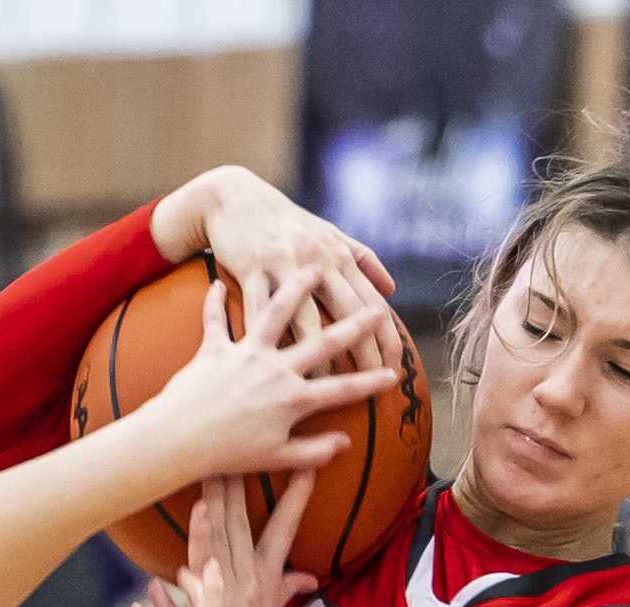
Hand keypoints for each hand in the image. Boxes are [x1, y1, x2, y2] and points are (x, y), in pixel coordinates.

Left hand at [128, 267, 396, 490]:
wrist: (179, 439)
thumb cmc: (227, 455)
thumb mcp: (276, 459)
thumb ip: (314, 451)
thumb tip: (344, 443)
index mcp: (293, 399)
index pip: (343, 388)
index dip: (372, 381)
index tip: (394, 374)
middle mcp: (275, 369)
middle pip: (324, 341)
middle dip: (355, 325)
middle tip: (378, 312)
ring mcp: (246, 354)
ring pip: (276, 311)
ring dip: (297, 286)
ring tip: (314, 266)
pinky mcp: (215, 348)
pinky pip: (215, 319)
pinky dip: (214, 301)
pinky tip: (217, 283)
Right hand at [153, 166, 401, 372]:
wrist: (233, 196)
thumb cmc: (285, 221)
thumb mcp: (329, 232)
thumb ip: (362, 259)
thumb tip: (390, 290)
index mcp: (338, 255)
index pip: (373, 303)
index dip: (388, 339)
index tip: (397, 370)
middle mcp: (317, 259)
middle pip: (348, 314)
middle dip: (365, 353)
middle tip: (376, 387)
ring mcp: (283, 263)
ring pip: (305, 318)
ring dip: (316, 355)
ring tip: (326, 387)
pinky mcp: (250, 267)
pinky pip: (259, 309)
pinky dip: (268, 338)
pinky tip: (272, 366)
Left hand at [181, 473, 313, 606]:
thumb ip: (285, 592)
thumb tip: (306, 574)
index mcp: (263, 584)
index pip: (280, 533)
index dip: (293, 501)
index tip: (306, 469)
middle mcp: (246, 590)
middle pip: (240, 531)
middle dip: (239, 492)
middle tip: (236, 452)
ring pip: (215, 556)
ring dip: (212, 524)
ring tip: (208, 488)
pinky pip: (189, 602)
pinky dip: (180, 587)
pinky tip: (169, 571)